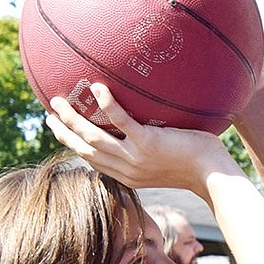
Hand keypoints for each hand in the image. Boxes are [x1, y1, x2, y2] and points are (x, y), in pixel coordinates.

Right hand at [46, 83, 235, 193]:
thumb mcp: (168, 160)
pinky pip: (122, 121)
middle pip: (85, 150)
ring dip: (73, 119)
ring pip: (94, 138)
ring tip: (58, 100)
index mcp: (130, 175)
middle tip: (48, 114)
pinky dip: (107, 105)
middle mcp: (128, 170)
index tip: (60, 130)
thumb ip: (152, 148)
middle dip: (64, 132)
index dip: (74, 145)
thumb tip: (149, 127)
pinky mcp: (149, 143)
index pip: (94, 161)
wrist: (215, 175)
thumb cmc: (199, 165)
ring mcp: (136, 157)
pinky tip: (96, 88)